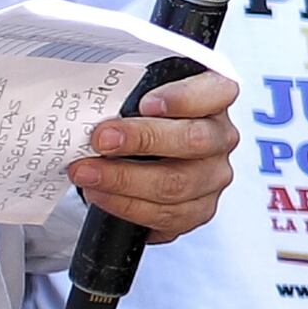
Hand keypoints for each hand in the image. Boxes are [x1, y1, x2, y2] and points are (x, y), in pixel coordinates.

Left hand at [66, 67, 240, 243]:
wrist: (144, 154)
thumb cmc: (142, 118)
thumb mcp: (139, 94)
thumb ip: (127, 94)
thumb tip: (93, 106)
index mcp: (215, 98)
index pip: (215, 92)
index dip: (182, 98)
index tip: (145, 104)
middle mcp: (220, 138)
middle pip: (193, 141)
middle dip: (141, 140)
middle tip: (101, 140)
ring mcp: (213, 177)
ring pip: (176, 184)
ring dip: (123, 180)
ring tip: (87, 172)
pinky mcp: (198, 210)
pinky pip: (165, 216)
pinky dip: (125, 206)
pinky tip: (100, 194)